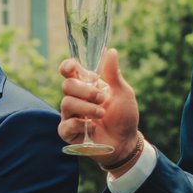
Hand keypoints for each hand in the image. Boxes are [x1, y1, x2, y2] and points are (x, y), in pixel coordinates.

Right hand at [58, 49, 140, 170]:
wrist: (126, 142)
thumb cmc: (124, 116)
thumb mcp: (122, 92)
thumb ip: (113, 74)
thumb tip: (111, 51)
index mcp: (86, 86)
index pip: (70, 72)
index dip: (67, 67)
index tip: (71, 68)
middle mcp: (76, 99)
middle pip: (67, 85)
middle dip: (85, 91)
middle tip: (102, 99)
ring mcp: (70, 115)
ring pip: (66, 103)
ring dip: (87, 108)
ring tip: (102, 114)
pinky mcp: (68, 132)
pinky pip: (66, 124)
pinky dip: (80, 125)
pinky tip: (93, 128)